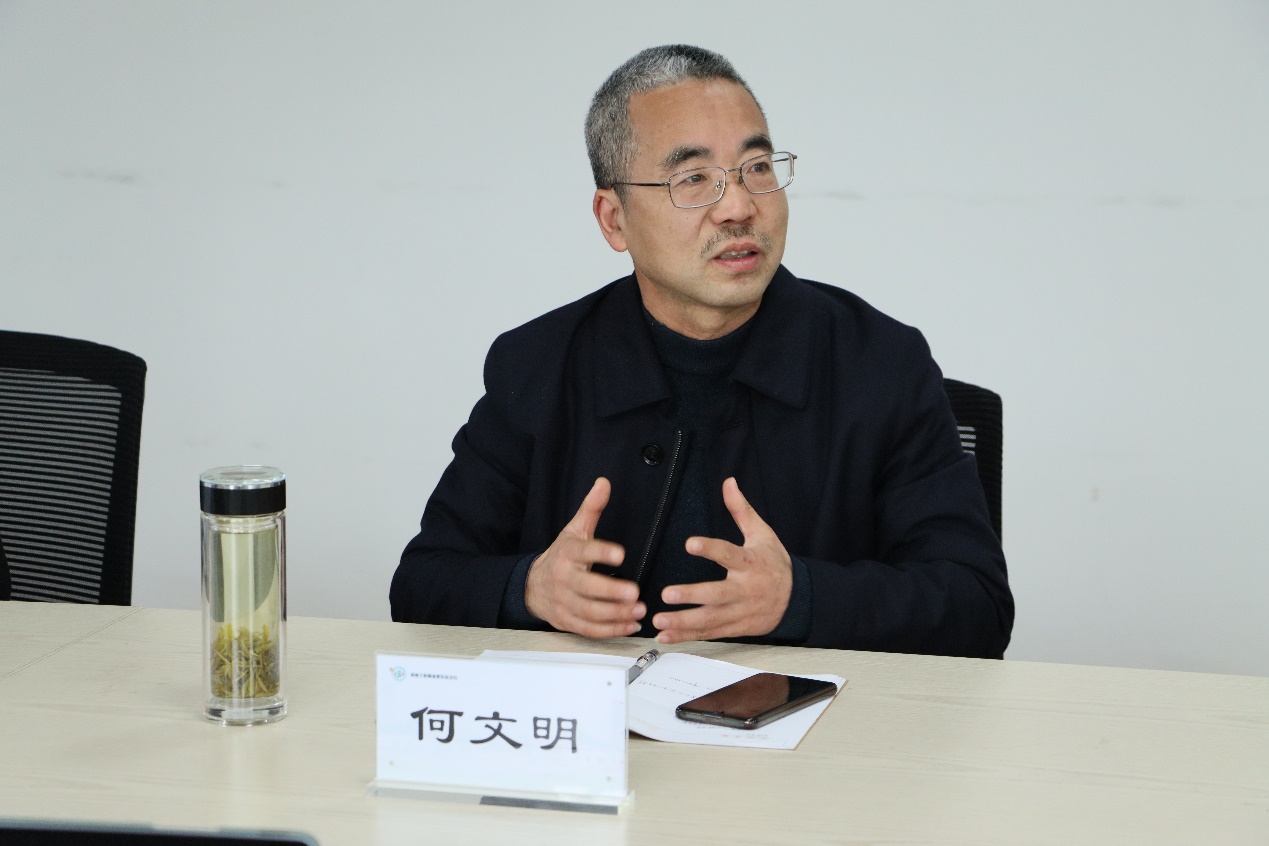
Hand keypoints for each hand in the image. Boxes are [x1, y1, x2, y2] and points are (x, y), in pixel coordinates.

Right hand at [525, 477, 644, 637]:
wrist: (533, 586)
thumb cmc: (562, 556)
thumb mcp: (574, 530)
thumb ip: (592, 508)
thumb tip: (604, 483)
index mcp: (567, 553)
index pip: (583, 552)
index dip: (601, 552)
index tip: (621, 554)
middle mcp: (563, 579)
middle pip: (586, 588)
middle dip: (611, 592)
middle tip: (635, 592)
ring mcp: (564, 603)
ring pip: (589, 613)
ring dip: (616, 614)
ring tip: (639, 610)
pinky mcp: (567, 622)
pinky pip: (589, 629)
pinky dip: (611, 630)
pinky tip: (630, 625)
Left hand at [652, 477, 792, 643]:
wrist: (797, 600)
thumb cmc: (774, 563)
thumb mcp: (762, 534)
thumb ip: (741, 510)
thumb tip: (728, 482)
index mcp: (751, 563)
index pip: (729, 554)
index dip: (710, 548)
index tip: (690, 543)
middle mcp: (745, 590)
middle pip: (717, 595)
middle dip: (692, 596)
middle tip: (667, 594)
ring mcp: (740, 612)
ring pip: (710, 620)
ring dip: (683, 623)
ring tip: (658, 621)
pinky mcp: (735, 628)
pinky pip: (709, 634)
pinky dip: (687, 637)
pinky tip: (665, 636)